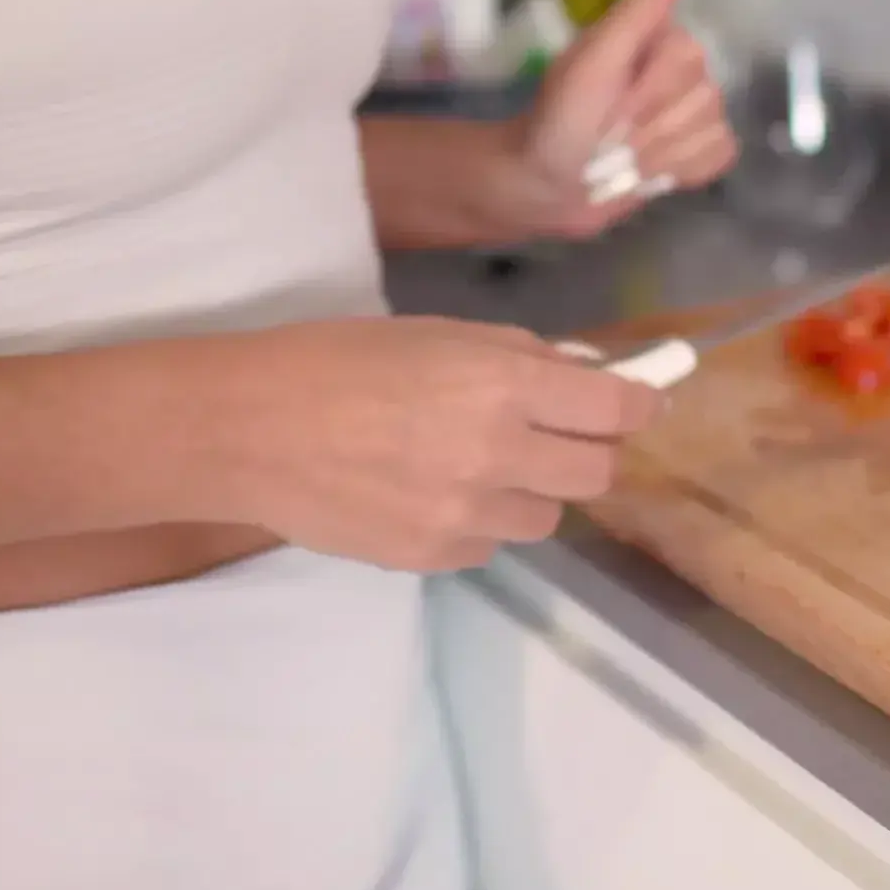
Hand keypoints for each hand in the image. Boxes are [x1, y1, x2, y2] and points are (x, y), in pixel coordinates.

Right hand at [204, 317, 661, 571]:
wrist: (245, 430)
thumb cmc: (338, 361)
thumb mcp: (439, 334)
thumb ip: (522, 357)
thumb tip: (589, 375)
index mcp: (501, 384)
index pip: (615, 407)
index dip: (640, 403)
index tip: (644, 401)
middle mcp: (496, 452)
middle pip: (598, 472)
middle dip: (590, 450)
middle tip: (560, 434)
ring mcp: (467, 513)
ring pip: (548, 516)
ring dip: (532, 490)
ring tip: (475, 463)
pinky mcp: (435, 556)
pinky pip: (492, 544)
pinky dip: (481, 520)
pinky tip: (431, 492)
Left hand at [505, 0, 739, 239]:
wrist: (545, 183)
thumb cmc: (559, 118)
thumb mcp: (591, 60)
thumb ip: (636, 11)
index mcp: (656, 41)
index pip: (690, 58)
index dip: (651, 91)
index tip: (612, 103)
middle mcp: (682, 72)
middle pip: (705, 99)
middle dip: (652, 129)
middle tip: (611, 136)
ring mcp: (694, 114)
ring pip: (711, 131)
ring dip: (661, 155)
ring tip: (623, 160)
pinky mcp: (698, 152)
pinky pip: (720, 154)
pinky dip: (683, 171)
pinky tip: (650, 174)